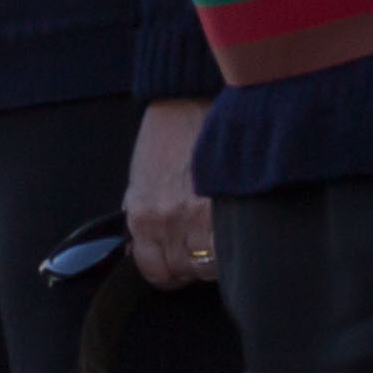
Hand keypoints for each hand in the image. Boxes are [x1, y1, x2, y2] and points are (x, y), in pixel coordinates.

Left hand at [125, 97, 219, 288]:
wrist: (189, 101)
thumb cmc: (165, 140)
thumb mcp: (140, 180)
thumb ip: (140, 217)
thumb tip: (141, 250)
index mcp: (141, 215)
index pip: (154, 271)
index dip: (168, 270)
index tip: (177, 262)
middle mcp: (168, 221)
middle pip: (185, 270)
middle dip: (192, 263)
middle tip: (200, 244)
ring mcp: (200, 216)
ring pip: (211, 266)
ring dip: (214, 256)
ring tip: (217, 234)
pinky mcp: (226, 206)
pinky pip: (232, 249)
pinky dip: (233, 246)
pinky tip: (231, 230)